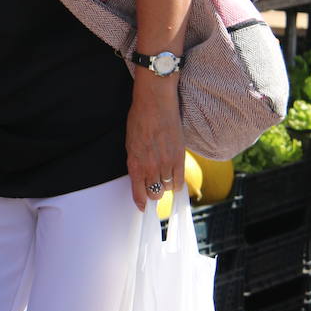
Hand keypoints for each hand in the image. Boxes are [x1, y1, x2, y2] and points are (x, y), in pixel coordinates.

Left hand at [126, 75, 184, 210]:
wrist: (155, 103)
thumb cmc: (139, 119)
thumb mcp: (130, 144)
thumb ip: (136, 161)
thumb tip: (140, 176)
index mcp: (134, 164)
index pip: (138, 193)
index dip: (141, 203)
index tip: (142, 208)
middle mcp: (150, 167)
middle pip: (154, 194)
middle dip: (153, 194)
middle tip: (154, 188)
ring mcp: (166, 163)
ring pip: (167, 188)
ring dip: (165, 187)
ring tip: (164, 180)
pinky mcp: (179, 157)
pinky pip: (180, 181)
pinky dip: (177, 184)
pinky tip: (174, 180)